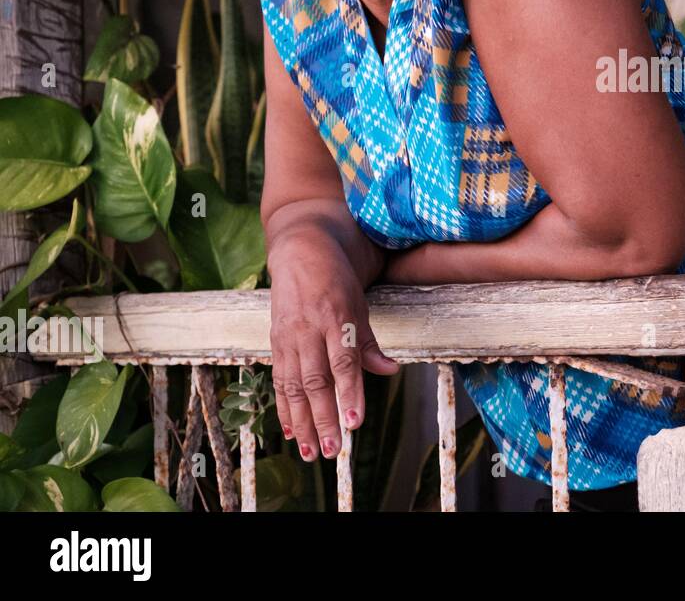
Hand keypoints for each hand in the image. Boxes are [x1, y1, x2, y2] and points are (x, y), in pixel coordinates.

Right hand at [268, 234, 400, 461]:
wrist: (300, 252)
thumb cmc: (336, 279)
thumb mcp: (359, 304)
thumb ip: (369, 342)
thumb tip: (389, 370)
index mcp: (336, 318)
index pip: (343, 362)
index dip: (349, 393)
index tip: (354, 423)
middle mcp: (309, 329)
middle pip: (316, 381)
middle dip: (324, 418)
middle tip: (332, 450)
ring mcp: (289, 337)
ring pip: (293, 386)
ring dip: (302, 422)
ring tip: (311, 451)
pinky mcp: (275, 342)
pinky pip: (279, 379)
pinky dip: (284, 407)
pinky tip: (290, 431)